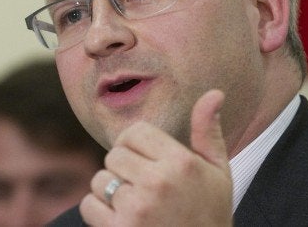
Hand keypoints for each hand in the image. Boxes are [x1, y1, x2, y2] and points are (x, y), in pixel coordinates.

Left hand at [80, 89, 231, 225]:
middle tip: (143, 187)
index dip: (134, 145)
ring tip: (135, 204)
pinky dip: (99, 212)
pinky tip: (123, 219)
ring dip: (111, 191)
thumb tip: (214, 93)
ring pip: (100, 180)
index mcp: (181, 162)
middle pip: (114, 155)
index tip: (144, 161)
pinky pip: (89, 205)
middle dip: (124, 169)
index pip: (134, 133)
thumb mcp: (218, 171)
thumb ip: (208, 131)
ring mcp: (137, 208)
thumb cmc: (210, 213)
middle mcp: (158, 182)